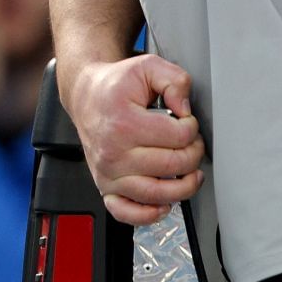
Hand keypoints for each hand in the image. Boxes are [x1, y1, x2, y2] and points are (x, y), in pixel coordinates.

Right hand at [66, 55, 204, 226]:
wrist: (86, 96)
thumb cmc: (117, 84)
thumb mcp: (148, 67)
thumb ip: (175, 80)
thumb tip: (185, 108)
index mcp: (124, 123)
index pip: (179, 136)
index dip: (193, 127)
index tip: (187, 121)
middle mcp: (113, 153)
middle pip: (173, 166)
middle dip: (194, 154)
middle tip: (192, 143)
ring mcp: (108, 174)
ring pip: (155, 194)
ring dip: (183, 187)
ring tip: (191, 174)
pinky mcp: (105, 187)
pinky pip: (125, 213)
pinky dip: (148, 215)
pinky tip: (164, 204)